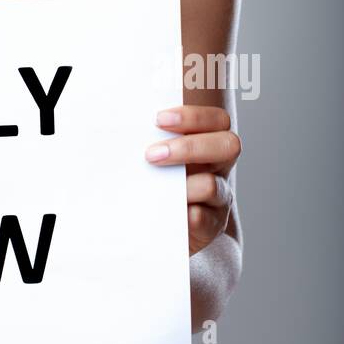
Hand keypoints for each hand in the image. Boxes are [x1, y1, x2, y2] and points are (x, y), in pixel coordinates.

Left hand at [146, 106, 240, 255]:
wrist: (163, 227)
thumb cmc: (153, 180)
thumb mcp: (153, 156)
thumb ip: (147, 139)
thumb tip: (113, 123)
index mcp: (207, 143)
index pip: (217, 120)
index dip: (193, 116)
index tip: (158, 120)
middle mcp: (219, 168)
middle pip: (229, 146)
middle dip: (189, 147)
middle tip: (152, 155)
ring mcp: (219, 199)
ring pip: (214, 185)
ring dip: (184, 184)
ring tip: (157, 187)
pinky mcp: (211, 227)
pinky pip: (205, 220)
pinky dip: (187, 216)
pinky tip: (170, 213)